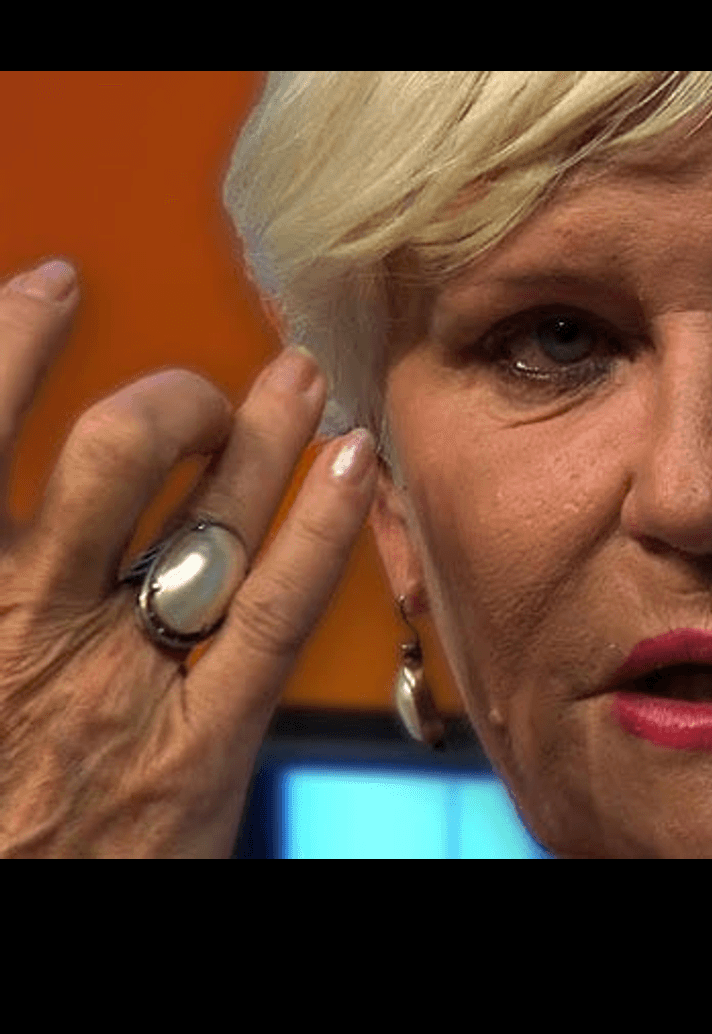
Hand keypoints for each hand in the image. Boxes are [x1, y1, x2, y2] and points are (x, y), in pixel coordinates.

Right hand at [0, 259, 375, 856]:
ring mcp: (121, 686)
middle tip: (209, 394)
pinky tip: (355, 463)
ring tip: (301, 377)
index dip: (8, 343)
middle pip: (115, 457)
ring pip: (209, 520)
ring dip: (262, 435)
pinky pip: (275, 616)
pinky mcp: (200, 748)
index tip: (50, 285)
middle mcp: (24, 630)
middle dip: (172, 401)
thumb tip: (18, 493)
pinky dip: (322, 530)